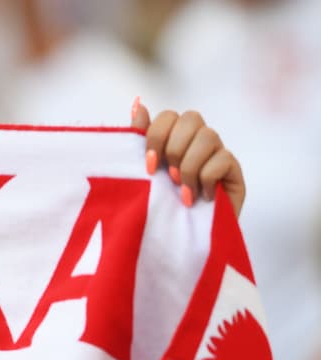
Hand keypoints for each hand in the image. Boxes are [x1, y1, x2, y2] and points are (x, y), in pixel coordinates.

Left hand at [131, 100, 245, 215]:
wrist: (177, 246)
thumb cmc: (157, 210)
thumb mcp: (141, 176)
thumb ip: (139, 140)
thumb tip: (137, 103)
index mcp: (173, 140)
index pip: (169, 116)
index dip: (156, 135)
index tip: (148, 166)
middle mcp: (197, 142)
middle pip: (192, 118)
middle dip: (174, 149)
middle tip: (168, 178)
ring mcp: (218, 154)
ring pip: (208, 136)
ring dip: (189, 167)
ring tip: (183, 192)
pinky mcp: (234, 172)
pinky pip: (223, 159)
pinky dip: (206, 180)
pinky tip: (200, 198)